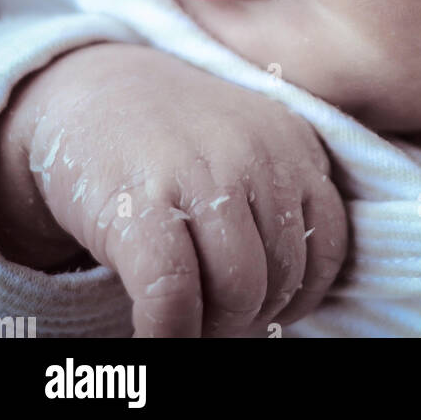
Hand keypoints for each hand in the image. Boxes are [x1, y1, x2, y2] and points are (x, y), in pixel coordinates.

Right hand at [0, 42, 347, 336]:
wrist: (92, 88)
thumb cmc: (177, 137)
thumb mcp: (250, 143)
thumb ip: (282, 197)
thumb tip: (293, 296)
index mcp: (291, 142)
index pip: (327, 243)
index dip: (299, 292)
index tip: (266, 304)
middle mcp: (256, 155)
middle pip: (282, 275)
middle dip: (250, 313)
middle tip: (215, 313)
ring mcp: (198, 177)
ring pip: (237, 292)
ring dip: (212, 325)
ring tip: (187, 316)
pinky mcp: (139, 207)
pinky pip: (174, 297)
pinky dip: (168, 331)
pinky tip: (154, 330)